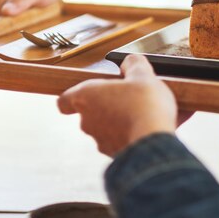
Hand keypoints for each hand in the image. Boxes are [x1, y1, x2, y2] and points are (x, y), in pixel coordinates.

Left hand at [57, 54, 177, 156]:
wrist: (154, 141)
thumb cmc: (144, 105)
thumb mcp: (142, 74)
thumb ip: (133, 64)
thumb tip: (130, 62)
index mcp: (86, 97)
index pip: (64, 101)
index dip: (73, 97)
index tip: (88, 94)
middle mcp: (87, 121)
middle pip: (90, 112)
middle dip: (109, 105)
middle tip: (129, 98)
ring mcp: (100, 141)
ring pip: (107, 128)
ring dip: (121, 121)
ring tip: (145, 114)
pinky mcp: (115, 155)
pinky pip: (121, 142)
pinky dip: (132, 135)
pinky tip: (151, 129)